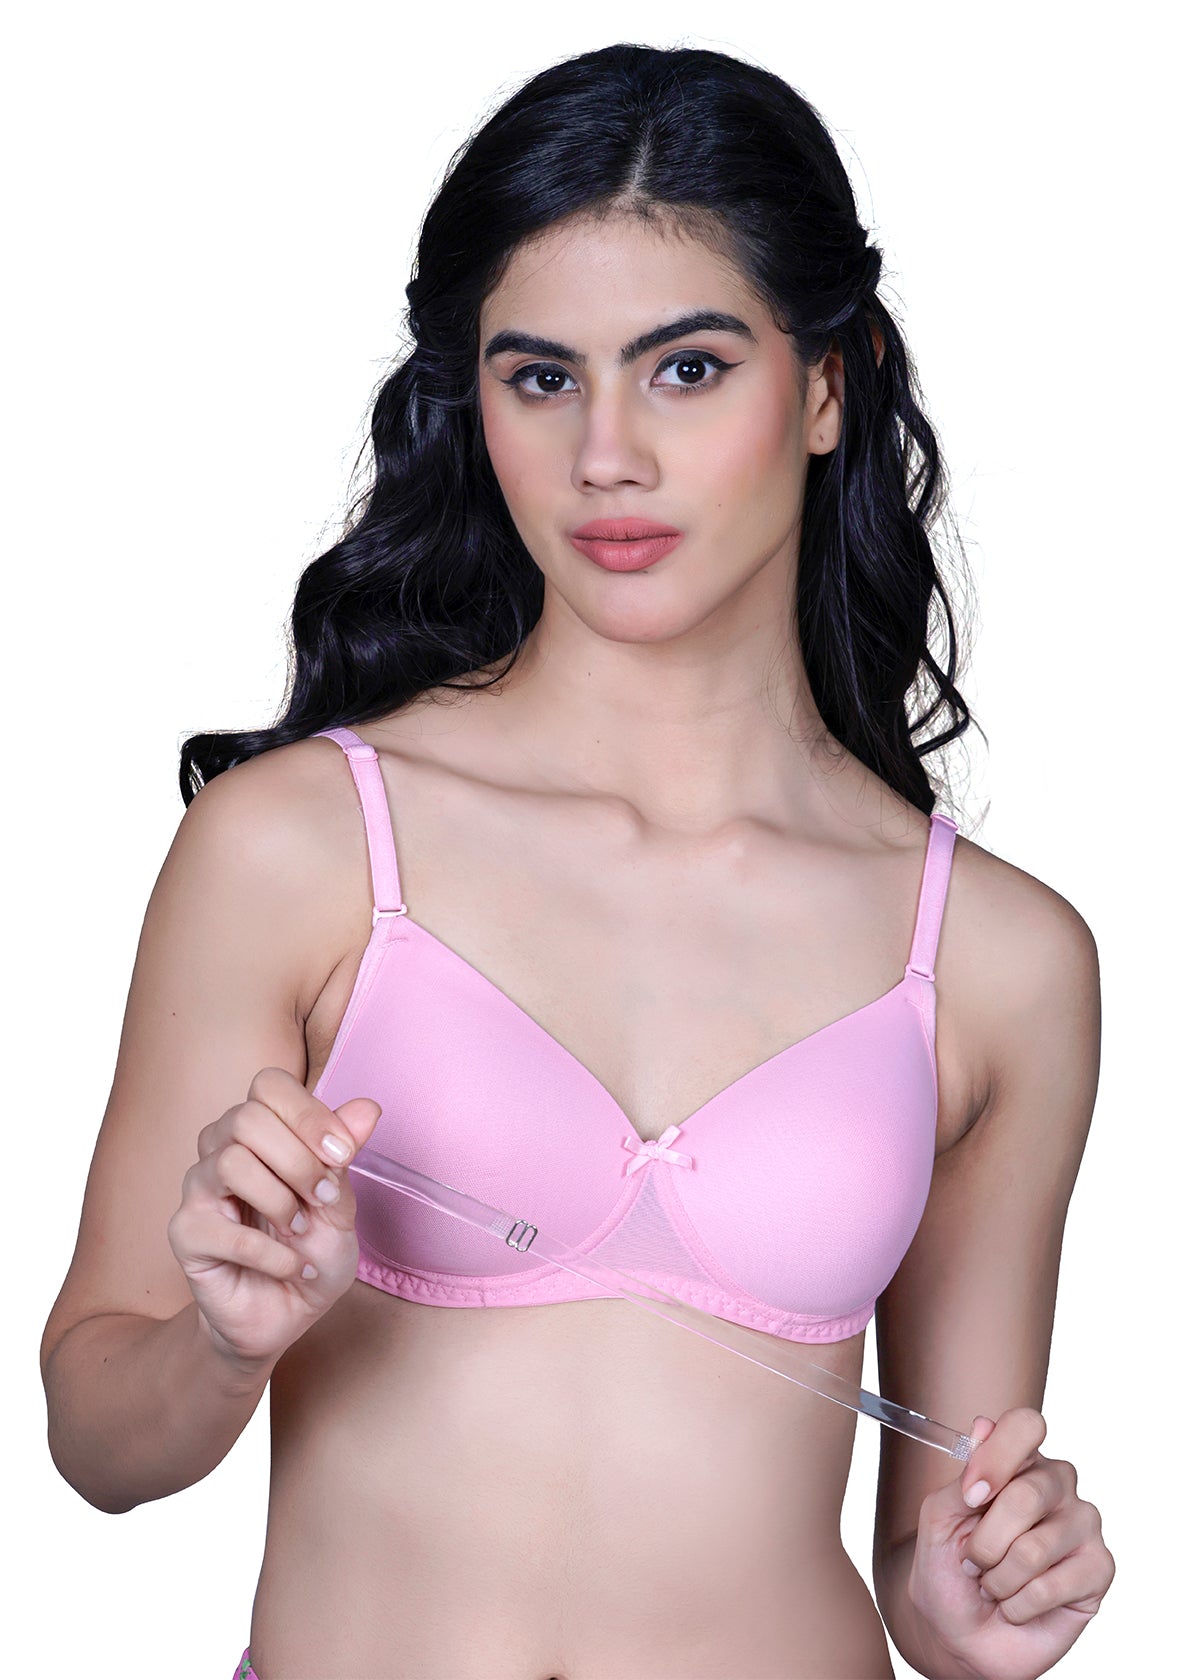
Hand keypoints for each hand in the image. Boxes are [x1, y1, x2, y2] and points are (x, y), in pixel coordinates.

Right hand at [167, 1066, 381, 1374]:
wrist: (286, 1314)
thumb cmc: (312, 1250)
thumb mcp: (341, 1200)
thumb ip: (345, 1152)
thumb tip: (367, 1108)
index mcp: (258, 1129)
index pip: (269, 1086)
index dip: (309, 1114)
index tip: (343, 1153)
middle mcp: (221, 1148)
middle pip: (247, 1118)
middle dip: (299, 1160)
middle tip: (323, 1198)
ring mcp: (197, 1189)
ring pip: (231, 1163)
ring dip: (282, 1203)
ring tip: (301, 1232)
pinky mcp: (185, 1234)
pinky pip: (225, 1231)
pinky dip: (273, 1254)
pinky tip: (291, 1267)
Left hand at [907, 1408, 1114, 1679]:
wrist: (959, 1634)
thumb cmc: (950, 1569)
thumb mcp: (938, 1517)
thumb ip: (961, 1476)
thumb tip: (983, 1427)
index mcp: (1019, 1460)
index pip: (1025, 1425)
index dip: (995, 1458)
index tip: (971, 1497)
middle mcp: (1056, 1484)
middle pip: (1026, 1493)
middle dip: (985, 1541)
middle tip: (975, 1560)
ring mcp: (1083, 1524)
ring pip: (1034, 1548)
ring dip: (999, 1579)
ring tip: (996, 1584)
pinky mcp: (1099, 1570)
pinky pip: (1051, 1586)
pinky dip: (1018, 1604)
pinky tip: (1017, 1605)